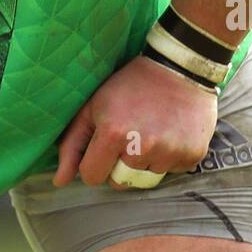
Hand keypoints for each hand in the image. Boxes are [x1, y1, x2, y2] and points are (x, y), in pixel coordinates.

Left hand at [52, 55, 217, 188]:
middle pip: (119, 182)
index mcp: (113, 133)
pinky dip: (168, 158)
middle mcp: (142, 147)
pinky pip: (170, 172)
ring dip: (144, 162)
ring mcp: (169, 153)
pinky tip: (169, 133)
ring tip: (151, 131)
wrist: (179, 68)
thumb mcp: (94, 107)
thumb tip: (60, 181)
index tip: (103, 145)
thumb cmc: (130, 86)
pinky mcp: (192, 156)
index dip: (94, 163)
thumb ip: (72, 145)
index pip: (92, 177)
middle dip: (119, 165)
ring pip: (145, 179)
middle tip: (130, 135)